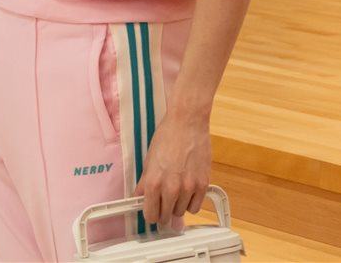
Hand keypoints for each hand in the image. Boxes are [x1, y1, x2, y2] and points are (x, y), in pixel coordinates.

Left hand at [136, 111, 210, 230]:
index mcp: (153, 183)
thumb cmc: (167, 137)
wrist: (187, 122)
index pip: (150, 215)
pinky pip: (196, 207)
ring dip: (178, 206)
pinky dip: (191, 203)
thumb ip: (143, 183)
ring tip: (177, 191)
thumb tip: (137, 197)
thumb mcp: (149, 160)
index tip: (153, 211)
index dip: (151, 214)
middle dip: (163, 211)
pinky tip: (188, 192)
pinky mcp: (202, 184)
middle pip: (165, 217)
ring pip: (181, 213)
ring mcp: (188, 187)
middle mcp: (171, 188)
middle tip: (164, 201)